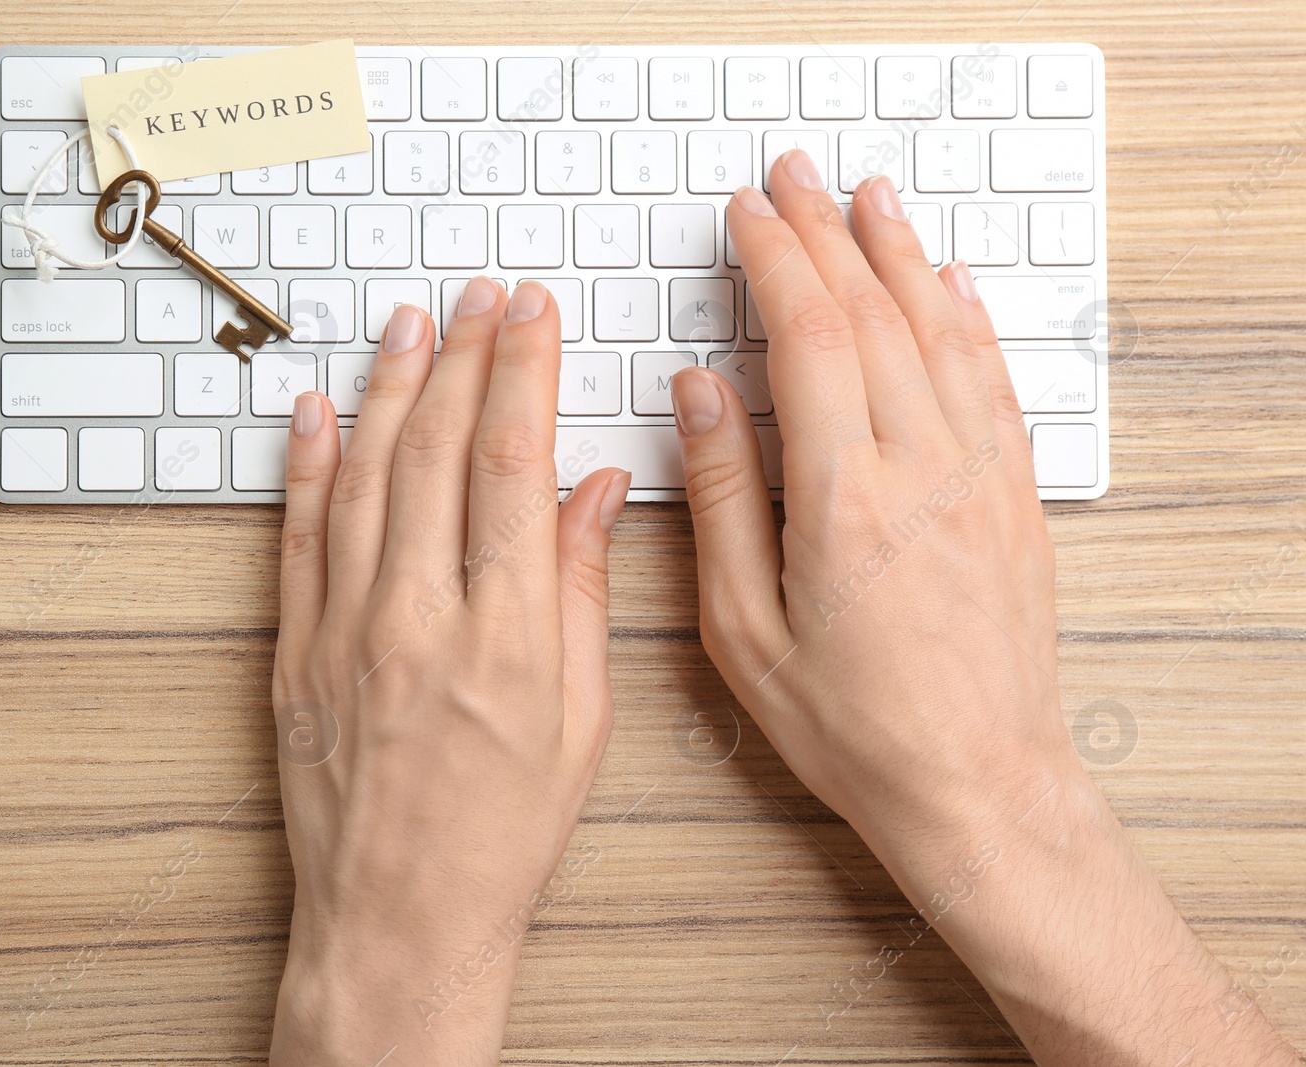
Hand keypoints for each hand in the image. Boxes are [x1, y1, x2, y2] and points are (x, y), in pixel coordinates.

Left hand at [268, 277, 629, 1066]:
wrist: (400, 918)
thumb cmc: (502, 835)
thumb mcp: (581, 721)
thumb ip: (584, 593)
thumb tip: (594, 492)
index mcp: (507, 634)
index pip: (510, 465)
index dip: (522, 374)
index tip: (530, 317)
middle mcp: (419, 619)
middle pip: (435, 452)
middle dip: (462, 358)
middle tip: (477, 300)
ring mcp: (346, 632)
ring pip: (363, 477)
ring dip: (386, 390)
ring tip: (408, 327)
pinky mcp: (295, 653)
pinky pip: (296, 539)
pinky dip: (304, 466)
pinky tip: (316, 411)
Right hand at [670, 151, 1301, 1065]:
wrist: (977, 784)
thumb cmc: (853, 726)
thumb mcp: (743, 628)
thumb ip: (722, 495)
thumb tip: (700, 393)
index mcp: (843, 497)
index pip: (808, 335)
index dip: (774, 260)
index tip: (745, 216)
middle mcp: (922, 468)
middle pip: (872, 313)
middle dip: (825, 233)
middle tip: (792, 179)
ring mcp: (980, 478)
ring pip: (939, 331)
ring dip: (899, 254)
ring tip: (867, 200)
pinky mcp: (1014, 499)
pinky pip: (993, 382)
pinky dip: (967, 320)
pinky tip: (950, 286)